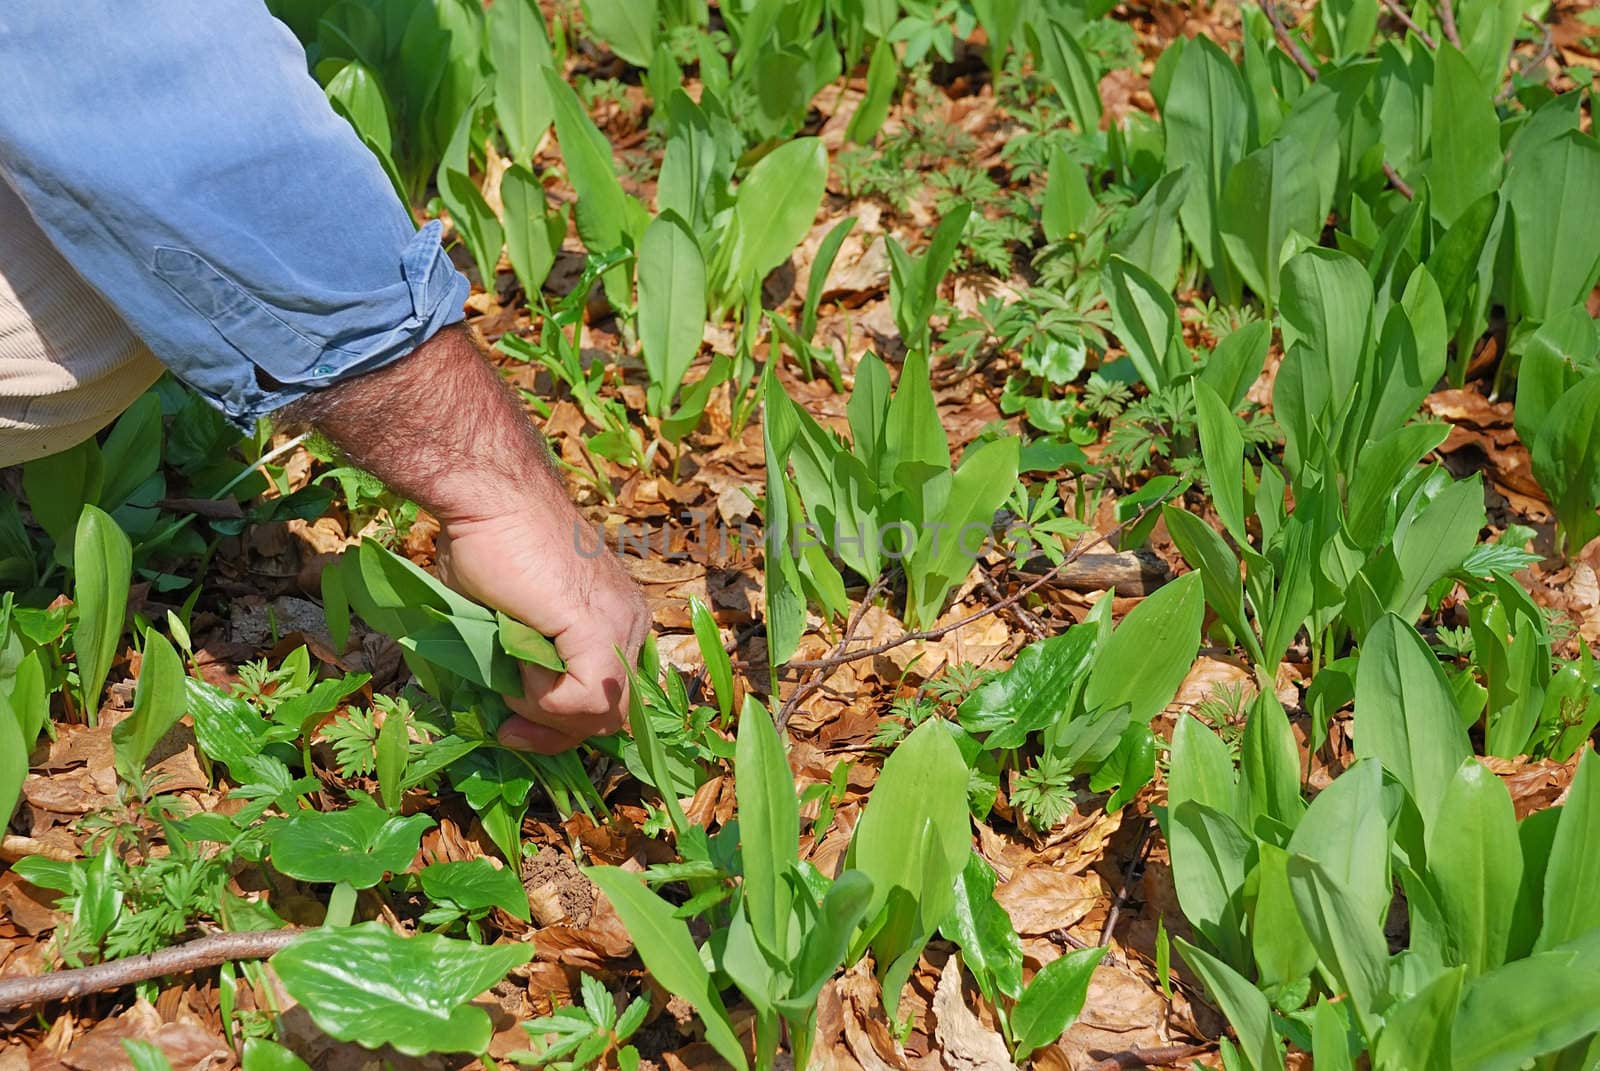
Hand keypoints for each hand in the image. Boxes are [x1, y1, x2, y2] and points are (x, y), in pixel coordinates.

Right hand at [437, 502, 649, 752]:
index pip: (612, 698)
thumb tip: (507, 711)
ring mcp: (620, 624)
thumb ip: (522, 661)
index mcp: (616, 618)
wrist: (490, 497)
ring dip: (545, 713)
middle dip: (557, 734)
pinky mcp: (599, 627)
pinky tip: (520, 663)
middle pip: (612, 714)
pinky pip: (584, 696)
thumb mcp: (510, 620)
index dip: (565, 724)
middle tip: (509, 731)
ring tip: (511, 680)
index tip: (515, 728)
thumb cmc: (489, 544)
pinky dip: (544, 698)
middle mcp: (630, 623)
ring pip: (601, 713)